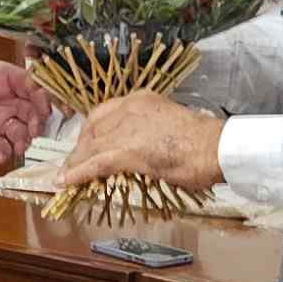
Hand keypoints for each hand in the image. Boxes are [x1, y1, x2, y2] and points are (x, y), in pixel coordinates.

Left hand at [0, 57, 51, 167]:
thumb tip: (4, 78)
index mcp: (6, 80)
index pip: (34, 87)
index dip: (43, 98)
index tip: (46, 111)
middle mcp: (8, 101)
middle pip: (33, 112)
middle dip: (36, 124)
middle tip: (33, 133)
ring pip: (22, 132)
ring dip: (23, 141)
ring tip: (17, 147)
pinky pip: (3, 148)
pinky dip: (5, 153)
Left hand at [57, 95, 225, 198]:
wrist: (215, 147)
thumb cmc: (203, 142)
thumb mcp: (170, 127)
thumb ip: (150, 132)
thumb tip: (141, 148)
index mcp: (141, 99)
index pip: (103, 113)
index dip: (90, 131)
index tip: (85, 144)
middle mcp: (129, 107)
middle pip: (92, 128)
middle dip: (80, 147)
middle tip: (73, 163)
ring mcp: (126, 128)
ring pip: (91, 146)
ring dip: (76, 163)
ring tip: (67, 176)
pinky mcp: (126, 150)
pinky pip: (94, 163)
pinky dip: (78, 173)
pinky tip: (66, 181)